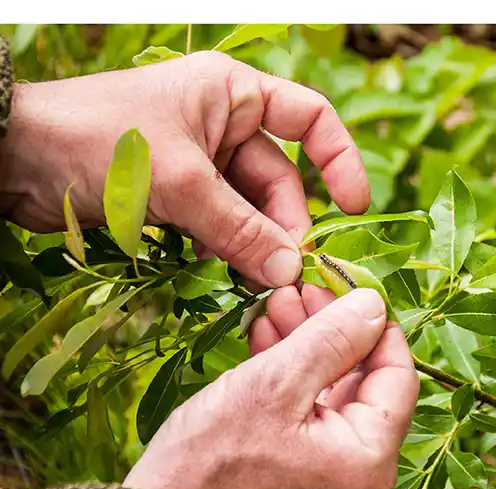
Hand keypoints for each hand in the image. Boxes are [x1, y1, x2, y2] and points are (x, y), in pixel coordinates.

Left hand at [0, 51, 369, 287]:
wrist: (18, 158)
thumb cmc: (98, 142)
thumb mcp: (179, 181)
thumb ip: (238, 227)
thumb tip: (290, 269)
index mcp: (234, 95)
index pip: (311, 118)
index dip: (339, 160)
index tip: (355, 205)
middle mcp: (224, 125)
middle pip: (280, 179)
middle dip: (285, 224)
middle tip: (287, 271)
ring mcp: (203, 163)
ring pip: (250, 209)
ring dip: (257, 243)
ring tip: (258, 279)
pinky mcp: (181, 195)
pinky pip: (222, 225)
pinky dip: (228, 249)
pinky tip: (227, 271)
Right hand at [123, 286, 418, 488]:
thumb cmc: (211, 459)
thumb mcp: (275, 385)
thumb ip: (331, 341)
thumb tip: (373, 305)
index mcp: (365, 459)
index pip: (397, 376)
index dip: (376, 326)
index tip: (349, 289)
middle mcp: (355, 468)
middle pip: (358, 377)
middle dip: (329, 327)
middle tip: (302, 289)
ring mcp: (325, 466)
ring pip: (327, 385)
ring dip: (304, 341)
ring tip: (278, 303)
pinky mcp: (295, 460)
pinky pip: (303, 404)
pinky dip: (287, 368)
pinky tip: (267, 334)